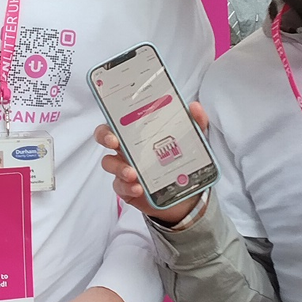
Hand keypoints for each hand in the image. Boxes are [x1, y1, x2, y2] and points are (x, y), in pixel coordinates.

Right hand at [95, 102, 209, 224]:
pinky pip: (120, 186)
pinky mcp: (127, 187)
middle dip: (105, 137)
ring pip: (110, 163)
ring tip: (133, 173)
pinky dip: (127, 187)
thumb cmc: (181, 161)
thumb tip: (195, 107)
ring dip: (118, 167)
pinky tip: (138, 188)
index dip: (111, 115)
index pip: (118, 120)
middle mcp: (127, 149)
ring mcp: (124, 168)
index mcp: (138, 134)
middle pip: (105, 137)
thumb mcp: (192, 140)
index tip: (113, 118)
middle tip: (114, 141)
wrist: (185, 194)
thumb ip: (195, 123)